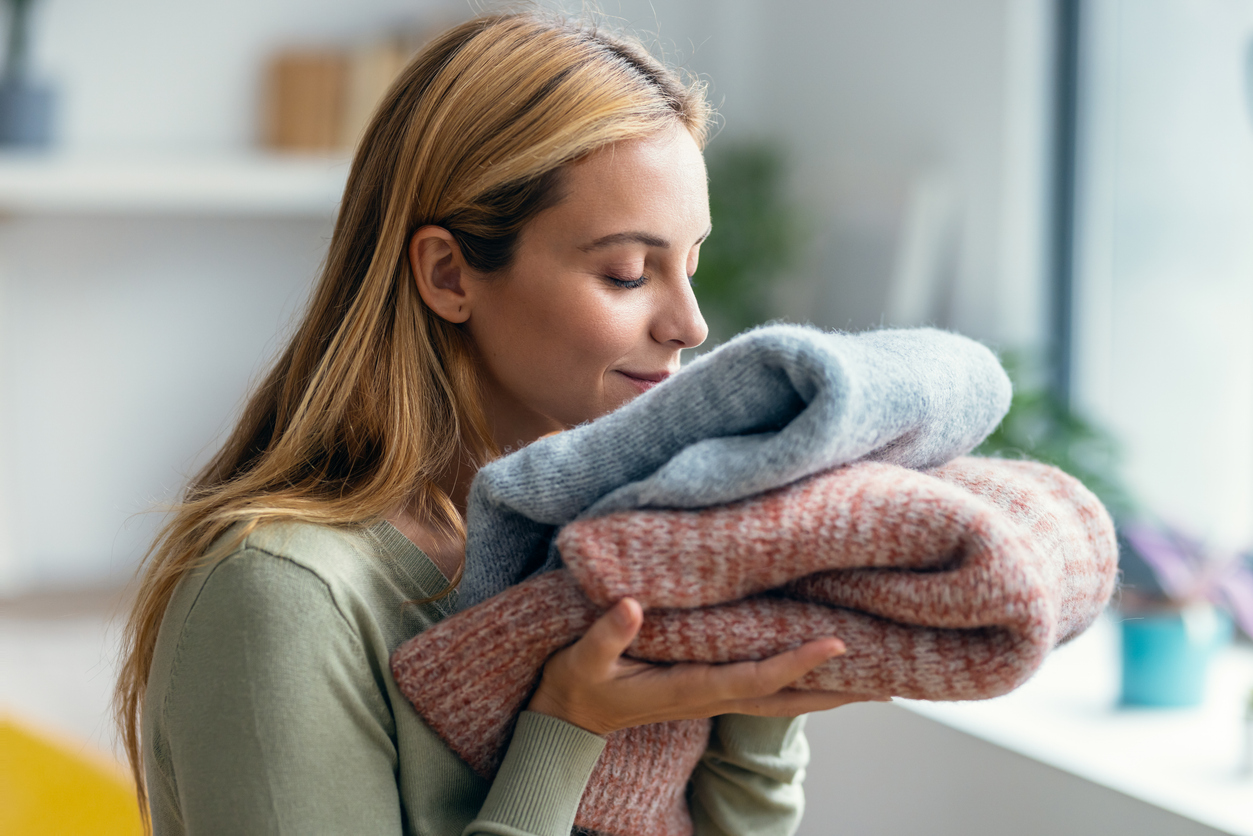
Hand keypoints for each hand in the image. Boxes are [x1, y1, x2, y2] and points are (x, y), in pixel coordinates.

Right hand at [525, 597, 885, 734]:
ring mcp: (713, 697)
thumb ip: (608, 634)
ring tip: (876, 678)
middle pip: (788, 699)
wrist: (568, 720)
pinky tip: (822, 670)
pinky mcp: (709, 690)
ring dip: (829, 691)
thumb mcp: (583, 659)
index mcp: (690, 689)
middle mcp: (711, 697)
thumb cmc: (578, 684)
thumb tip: (632, 606)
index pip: (756, 677)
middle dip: (838, 690)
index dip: (797, 662)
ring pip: (783, 698)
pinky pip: (766, 689)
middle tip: (891, 678)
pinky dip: (801, 682)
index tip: (836, 644)